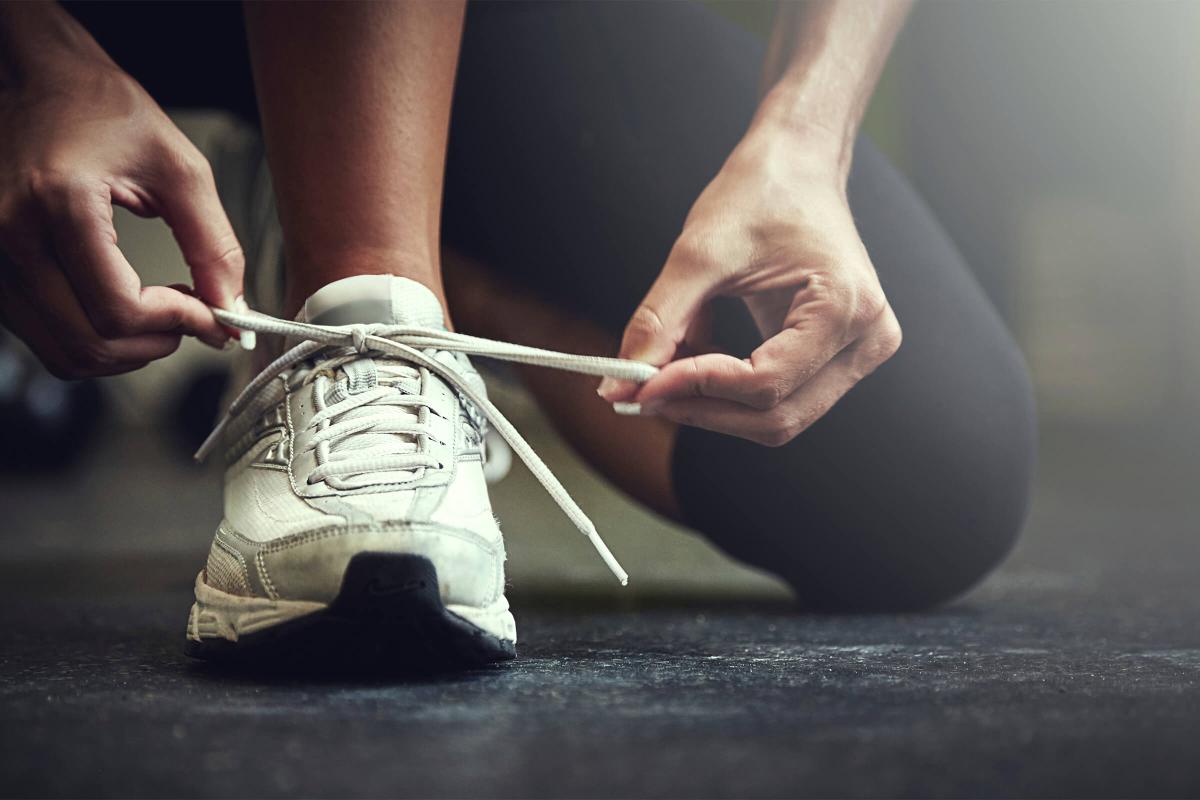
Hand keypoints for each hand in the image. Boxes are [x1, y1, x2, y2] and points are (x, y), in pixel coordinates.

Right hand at [0, 25, 242, 377]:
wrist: (36, 80)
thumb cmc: (100, 108)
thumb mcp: (178, 168)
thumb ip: (213, 245)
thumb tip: (232, 310)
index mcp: (56, 203)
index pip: (118, 310)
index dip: (178, 324)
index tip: (212, 315)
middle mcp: (8, 235)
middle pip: (89, 343)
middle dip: (155, 343)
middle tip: (191, 316)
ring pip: (64, 352)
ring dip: (125, 349)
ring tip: (160, 310)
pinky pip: (43, 335)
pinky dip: (93, 337)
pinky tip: (123, 303)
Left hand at [599, 129, 900, 446]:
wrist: (797, 165)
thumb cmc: (760, 193)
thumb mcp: (699, 253)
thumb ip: (660, 322)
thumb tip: (619, 387)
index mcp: (846, 306)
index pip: (766, 384)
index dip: (697, 390)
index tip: (641, 385)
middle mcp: (868, 338)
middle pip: (776, 416)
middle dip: (703, 409)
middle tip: (643, 393)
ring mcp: (860, 352)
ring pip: (778, 417)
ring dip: (714, 405)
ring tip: (667, 371)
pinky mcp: (841, 358)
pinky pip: (781, 398)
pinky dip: (730, 392)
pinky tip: (697, 360)